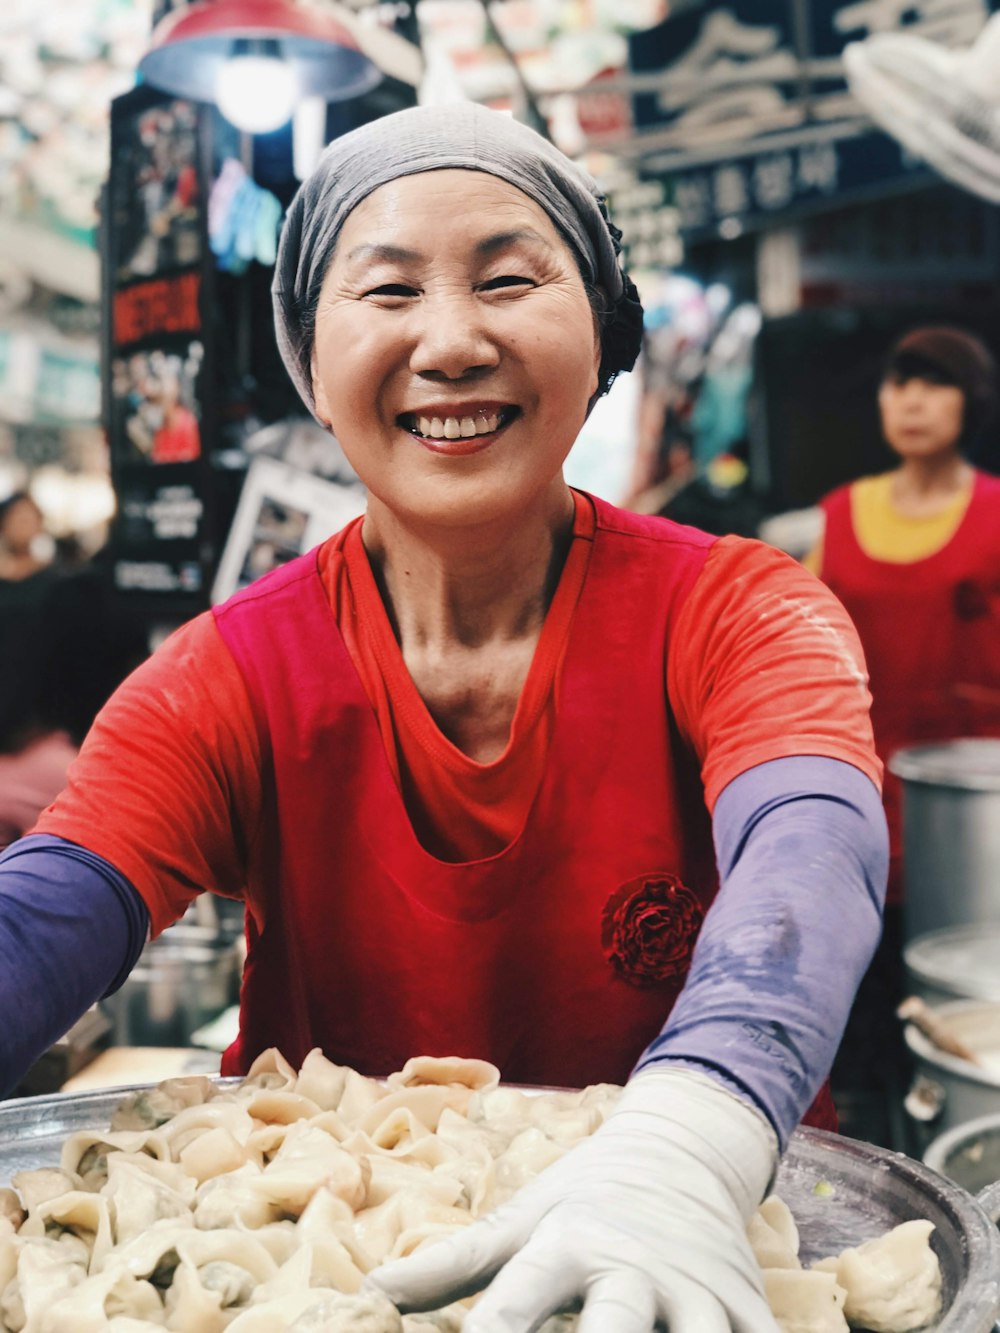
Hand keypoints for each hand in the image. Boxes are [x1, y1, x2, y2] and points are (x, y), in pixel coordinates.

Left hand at [368, 1068, 780, 1331]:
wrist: (684, 1150)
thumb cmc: (586, 1196)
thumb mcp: (523, 1217)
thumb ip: (452, 1261)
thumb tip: (370, 1291)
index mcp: (569, 1243)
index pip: (519, 1303)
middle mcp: (635, 1268)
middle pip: (615, 1329)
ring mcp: (698, 1291)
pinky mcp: (748, 1308)